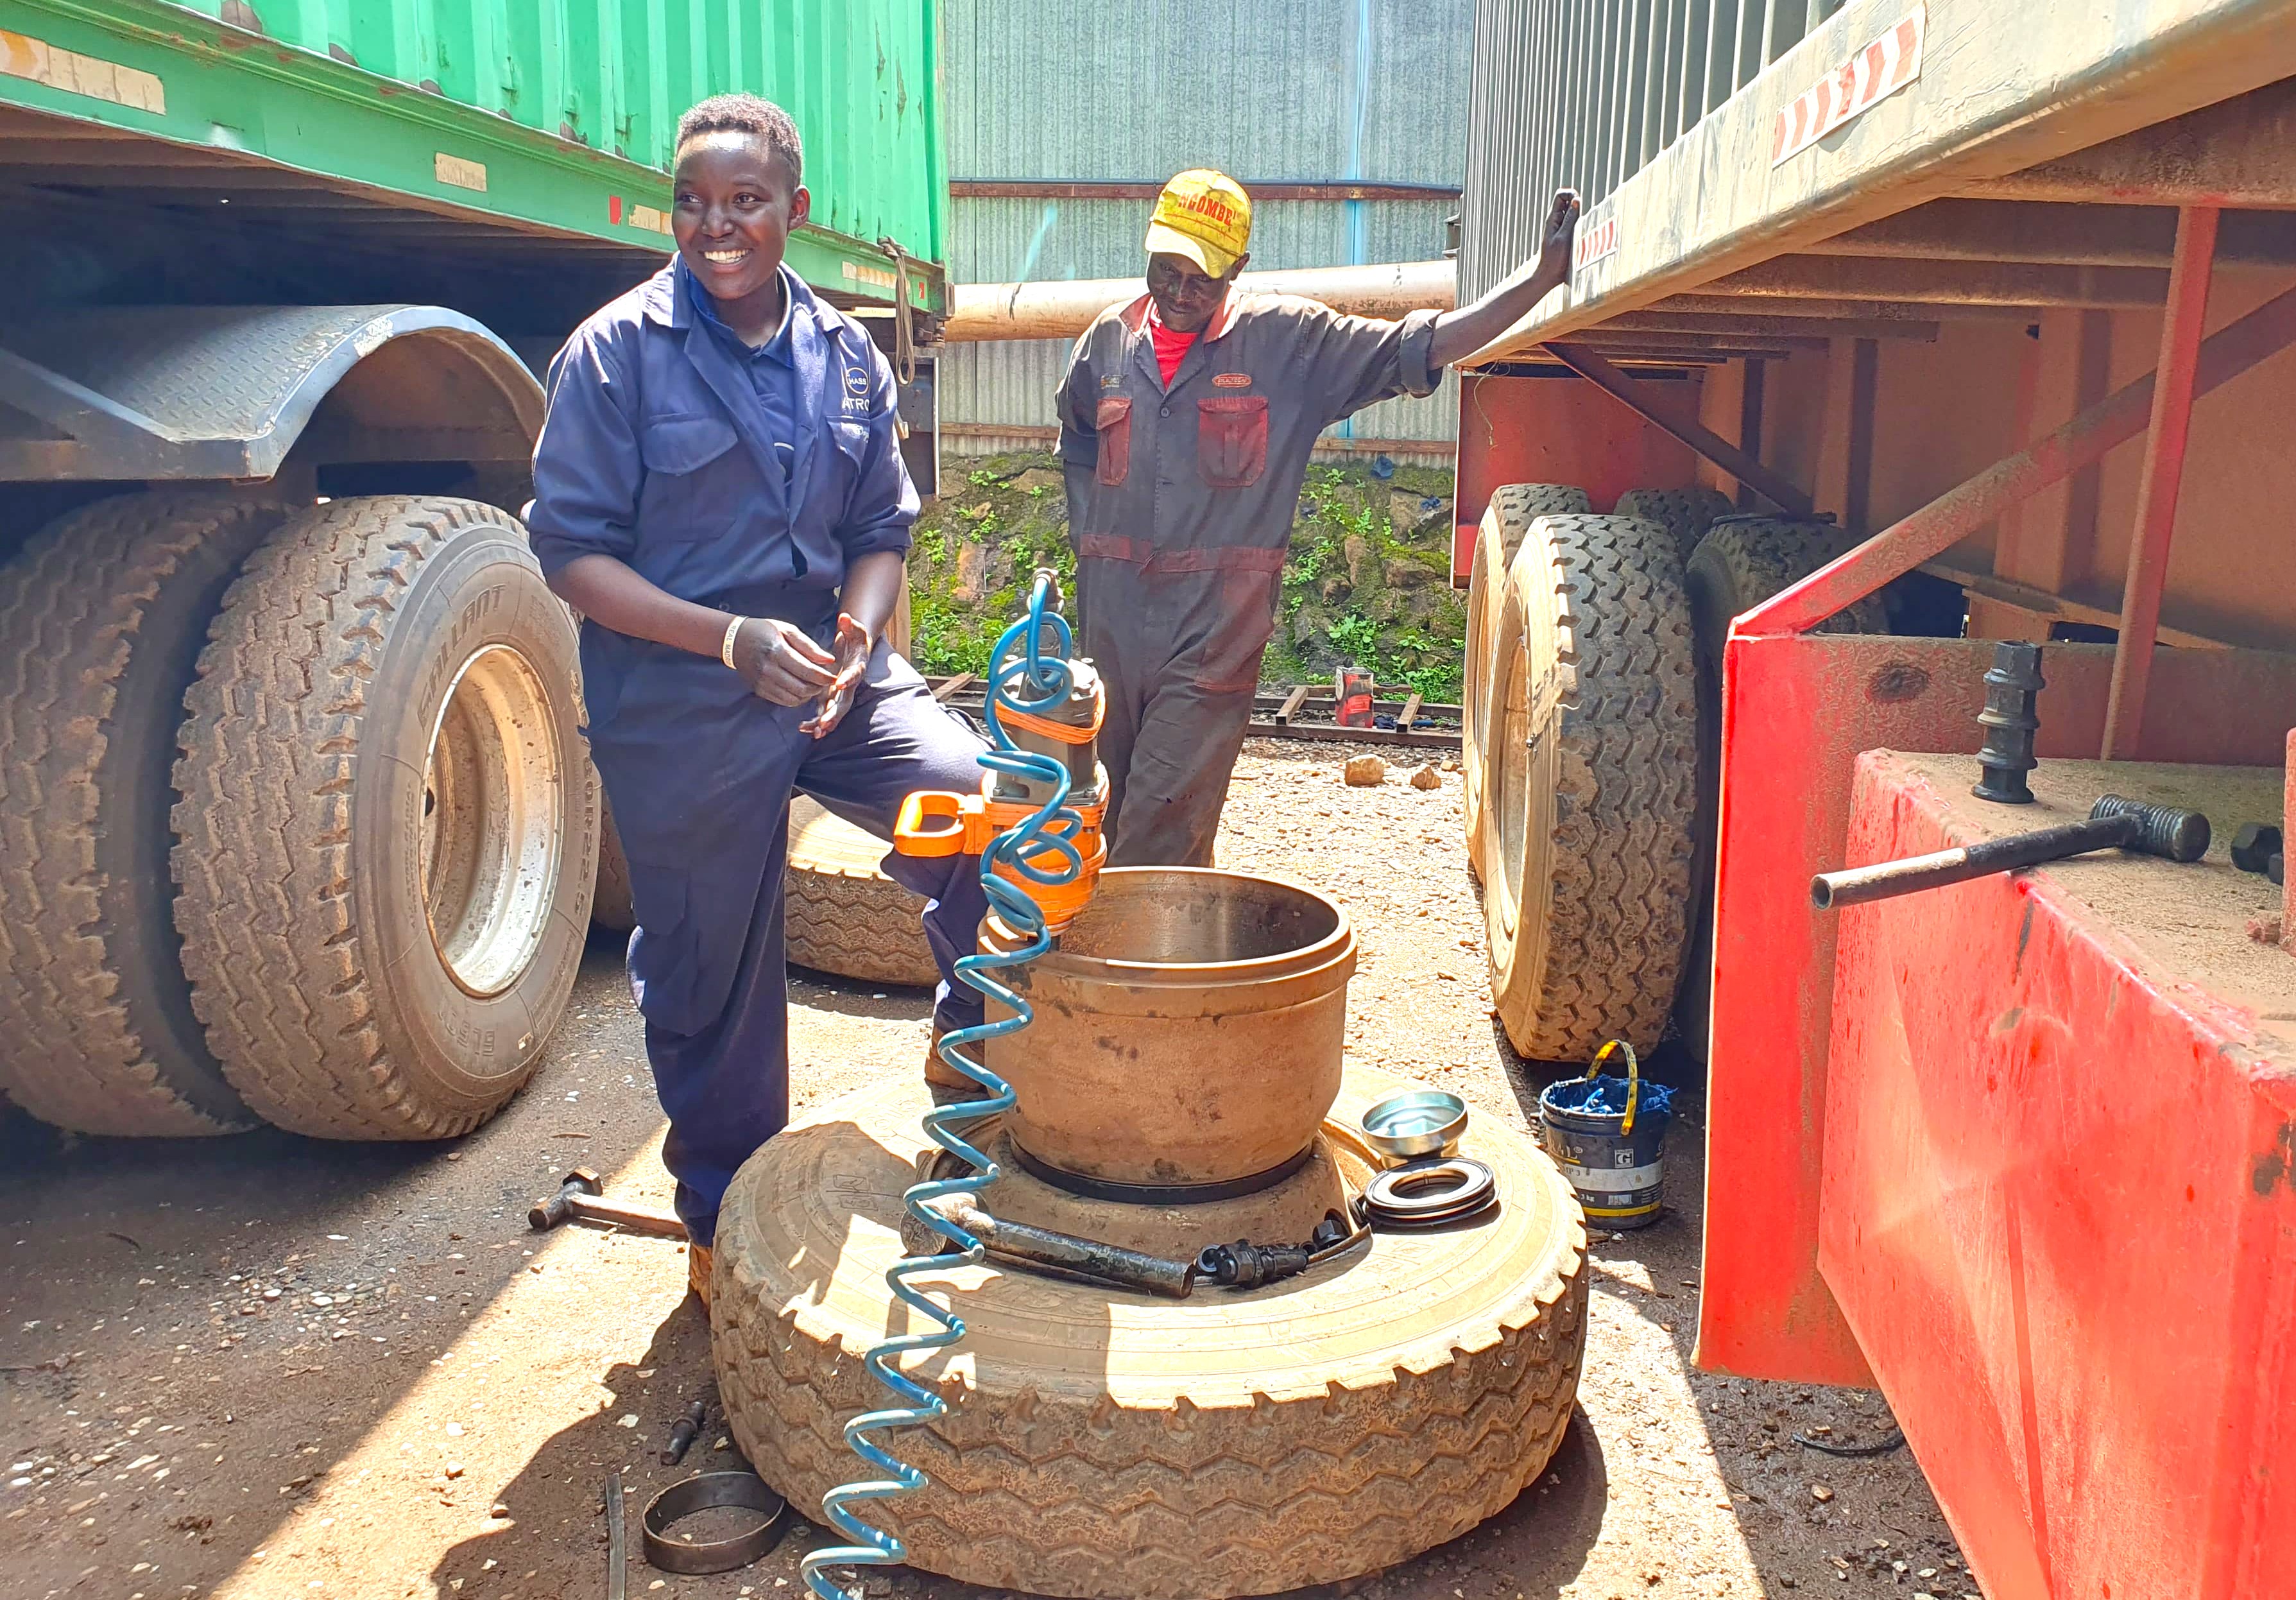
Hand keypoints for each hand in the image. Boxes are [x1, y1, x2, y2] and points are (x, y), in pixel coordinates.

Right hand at [731, 617, 838, 706]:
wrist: (735, 640)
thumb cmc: (764, 631)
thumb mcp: (787, 630)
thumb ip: (809, 646)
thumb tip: (829, 660)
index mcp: (777, 651)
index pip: (807, 671)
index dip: (824, 677)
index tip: (833, 676)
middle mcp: (768, 669)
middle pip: (802, 688)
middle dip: (818, 687)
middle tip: (825, 681)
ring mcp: (762, 682)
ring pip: (794, 698)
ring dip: (808, 694)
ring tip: (813, 684)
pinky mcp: (759, 690)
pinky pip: (784, 701)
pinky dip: (797, 698)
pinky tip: (800, 688)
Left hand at [800, 612, 872, 736]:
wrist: (857, 647)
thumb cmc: (855, 637)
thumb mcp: (855, 628)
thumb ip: (851, 624)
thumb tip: (845, 617)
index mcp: (856, 667)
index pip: (854, 674)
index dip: (848, 679)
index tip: (840, 683)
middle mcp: (850, 684)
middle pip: (845, 701)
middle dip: (835, 713)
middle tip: (825, 722)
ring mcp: (841, 693)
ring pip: (835, 711)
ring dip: (825, 723)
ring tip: (814, 732)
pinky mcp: (832, 696)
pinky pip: (825, 712)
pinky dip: (817, 722)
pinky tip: (807, 731)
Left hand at [1536, 189, 1580, 284]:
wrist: (1550, 276)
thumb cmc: (1554, 259)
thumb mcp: (1563, 237)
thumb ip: (1570, 218)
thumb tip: (1576, 200)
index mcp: (1553, 219)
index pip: (1560, 195)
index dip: (1570, 193)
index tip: (1578, 202)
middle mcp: (1558, 221)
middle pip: (1569, 202)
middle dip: (1578, 205)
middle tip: (1580, 220)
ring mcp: (1564, 228)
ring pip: (1575, 214)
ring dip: (1581, 217)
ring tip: (1581, 231)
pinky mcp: (1569, 237)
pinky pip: (1577, 225)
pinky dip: (1582, 226)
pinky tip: (1584, 237)